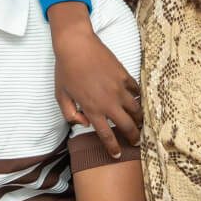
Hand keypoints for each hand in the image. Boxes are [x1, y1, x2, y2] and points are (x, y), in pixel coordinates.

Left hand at [49, 2, 141, 158]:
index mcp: (92, 109)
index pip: (106, 135)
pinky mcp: (124, 75)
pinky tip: (138, 99)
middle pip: (127, 126)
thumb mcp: (60, 96)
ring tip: (139, 123)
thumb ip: (70, 114)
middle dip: (133, 137)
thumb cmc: (65, 70)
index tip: (116, 154)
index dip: (112, 147)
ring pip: (136, 109)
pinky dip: (138, 97)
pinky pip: (136, 90)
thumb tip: (84, 124)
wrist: (76, 45)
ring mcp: (118, 88)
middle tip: (136, 142)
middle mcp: (108, 102)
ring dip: (139, 119)